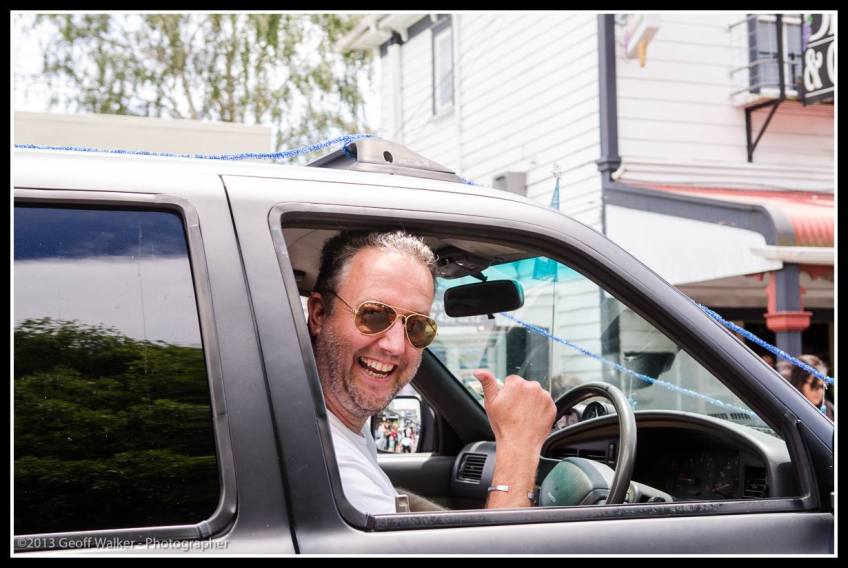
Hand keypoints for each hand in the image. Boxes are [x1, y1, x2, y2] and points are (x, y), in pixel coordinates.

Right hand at [473, 369, 555, 508]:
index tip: (507, 404)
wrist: (520, 444)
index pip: (512, 381)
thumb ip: (487, 383)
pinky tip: (532, 418)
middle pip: (525, 387)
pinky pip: (545, 404)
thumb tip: (479, 371)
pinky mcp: (552, 407)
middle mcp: (533, 387)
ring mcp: (544, 397)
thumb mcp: (490, 402)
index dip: (507, 393)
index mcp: (517, 383)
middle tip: (514, 411)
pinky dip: (540, 409)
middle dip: (520, 396)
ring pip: (536, 395)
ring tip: (523, 416)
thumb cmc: (504, 425)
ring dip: (531, 402)